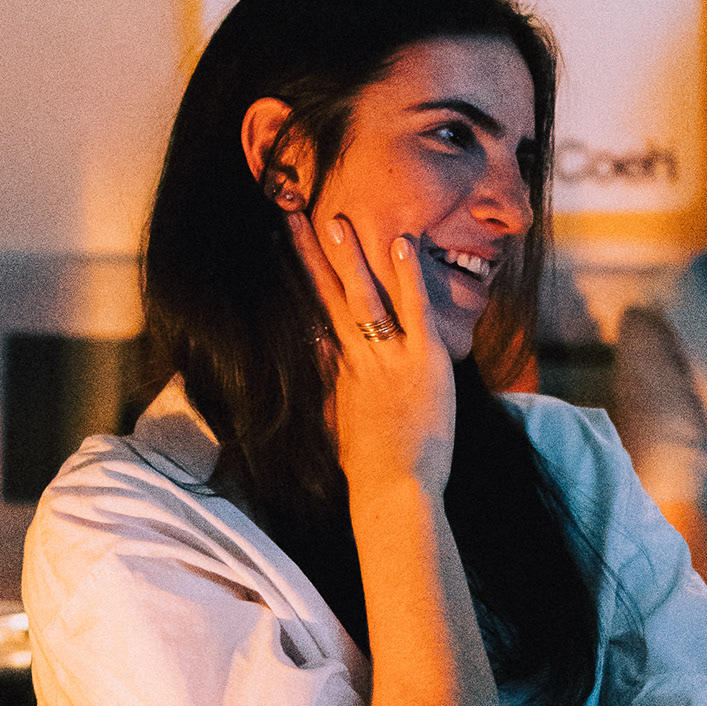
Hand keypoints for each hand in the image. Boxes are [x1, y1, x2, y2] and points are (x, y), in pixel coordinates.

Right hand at [283, 204, 456, 504]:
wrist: (394, 492)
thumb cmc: (372, 470)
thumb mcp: (340, 422)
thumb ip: (331, 384)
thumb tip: (317, 348)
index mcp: (340, 370)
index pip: (316, 309)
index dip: (301, 274)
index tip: (284, 243)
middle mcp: (358, 358)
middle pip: (328, 295)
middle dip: (310, 252)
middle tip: (292, 213)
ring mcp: (389, 358)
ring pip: (364, 298)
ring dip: (349, 257)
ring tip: (335, 218)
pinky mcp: (422, 363)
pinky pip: (414, 312)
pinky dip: (408, 277)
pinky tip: (402, 243)